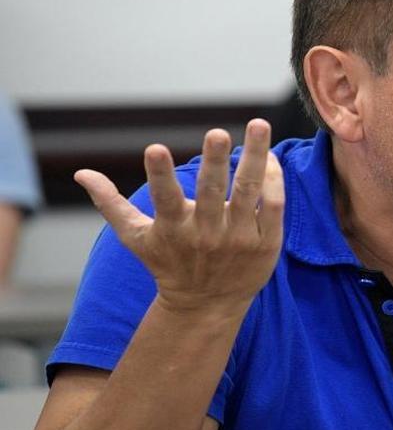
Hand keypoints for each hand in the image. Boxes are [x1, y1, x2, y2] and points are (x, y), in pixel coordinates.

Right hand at [74, 119, 283, 317]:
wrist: (207, 305)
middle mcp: (207, 232)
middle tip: (217, 133)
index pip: (164, 198)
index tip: (154, 147)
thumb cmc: (169, 263)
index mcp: (173, 227)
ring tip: (259, 124)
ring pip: (250, 191)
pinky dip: (274, 180)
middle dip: (215, 161)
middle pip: (213, 191)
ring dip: (256, 157)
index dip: (159, 174)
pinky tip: (270, 157)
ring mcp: (239, 237)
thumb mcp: (136, 237)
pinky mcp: (266, 241)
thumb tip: (81, 172)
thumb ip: (111, 203)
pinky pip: (273, 205)